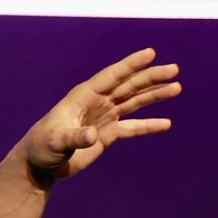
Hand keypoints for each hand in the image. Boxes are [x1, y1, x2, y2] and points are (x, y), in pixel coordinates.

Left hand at [20, 48, 180, 183]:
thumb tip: (92, 136)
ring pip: (134, 101)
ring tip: (176, 88)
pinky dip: (148, 125)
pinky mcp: (108, 134)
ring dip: (154, 95)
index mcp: (84, 95)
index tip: (151, 53)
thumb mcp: (56, 142)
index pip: (112, 76)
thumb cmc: (42, 147)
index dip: (131, 64)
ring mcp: (105, 116)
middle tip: (174, 69)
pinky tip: (165, 123)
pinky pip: (132, 127)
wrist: (41, 164)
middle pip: (129, 85)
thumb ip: (74, 138)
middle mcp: (98, 102)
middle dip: (151, 77)